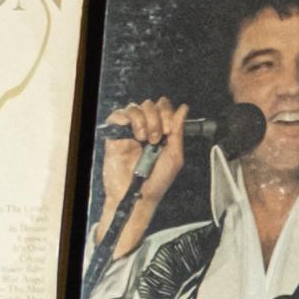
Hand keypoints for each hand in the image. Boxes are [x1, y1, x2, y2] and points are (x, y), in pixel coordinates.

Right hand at [98, 97, 186, 257]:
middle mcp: (145, 128)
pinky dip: (128, 120)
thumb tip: (183, 108)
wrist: (137, 195)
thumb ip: (179, 130)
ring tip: (144, 140)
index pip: (164, 106)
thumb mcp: (175, 156)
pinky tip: (134, 136)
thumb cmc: (156, 181)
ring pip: (135, 106)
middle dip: (157, 119)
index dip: (168, 114)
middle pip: (150, 104)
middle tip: (156, 139)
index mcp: (160, 131)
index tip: (168, 131)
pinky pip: (118, 114)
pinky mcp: (114, 135)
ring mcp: (129, 130)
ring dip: (144, 121)